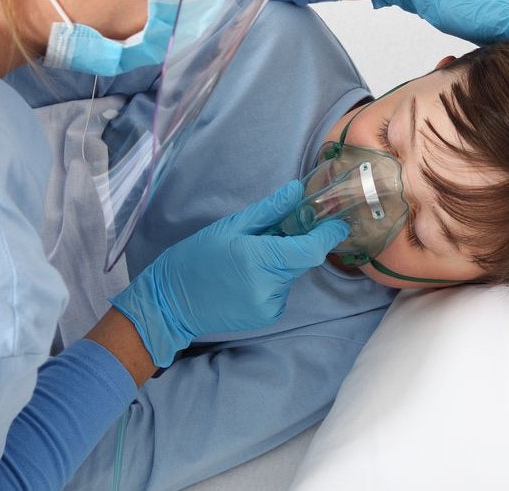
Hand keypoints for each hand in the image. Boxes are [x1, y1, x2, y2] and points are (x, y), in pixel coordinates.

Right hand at [109, 180, 348, 367]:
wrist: (171, 301)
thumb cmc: (196, 258)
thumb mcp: (231, 227)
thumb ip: (269, 211)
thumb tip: (297, 191)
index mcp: (259, 259)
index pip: (310, 249)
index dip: (328, 236)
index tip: (337, 223)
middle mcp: (269, 286)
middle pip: (301, 260)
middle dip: (295, 245)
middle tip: (273, 234)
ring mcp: (269, 305)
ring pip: (291, 276)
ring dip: (282, 264)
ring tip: (250, 259)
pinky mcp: (267, 316)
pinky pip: (281, 291)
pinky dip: (273, 281)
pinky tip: (248, 278)